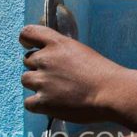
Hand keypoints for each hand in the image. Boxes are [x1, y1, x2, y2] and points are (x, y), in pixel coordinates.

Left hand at [19, 25, 136, 130]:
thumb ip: (62, 51)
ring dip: (37, 84)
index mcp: (58, 43)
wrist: (111, 93)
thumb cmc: (103, 72)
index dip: (26, 40)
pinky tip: (55, 103)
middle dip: (38, 66)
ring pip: (26, 80)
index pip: (28, 33)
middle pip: (27, 60)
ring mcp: (42, 81)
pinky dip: (39, 104)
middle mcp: (46, 59)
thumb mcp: (82, 51)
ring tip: (56, 90)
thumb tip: (51, 56)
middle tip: (56, 75)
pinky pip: (29, 102)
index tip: (30, 46)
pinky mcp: (42, 102)